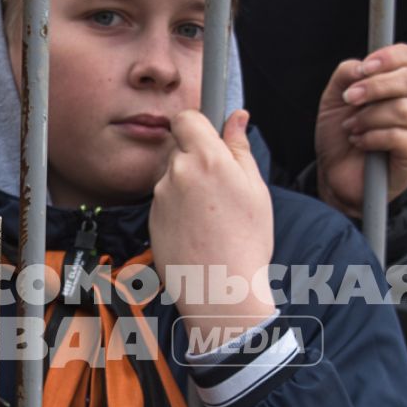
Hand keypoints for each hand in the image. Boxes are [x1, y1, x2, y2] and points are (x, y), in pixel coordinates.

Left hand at [151, 110, 276, 340]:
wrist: (220, 289)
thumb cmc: (246, 240)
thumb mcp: (255, 189)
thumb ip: (240, 148)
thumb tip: (237, 117)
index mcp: (207, 159)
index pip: (187, 118)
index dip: (198, 125)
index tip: (209, 137)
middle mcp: (178, 172)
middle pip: (180, 149)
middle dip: (196, 158)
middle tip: (220, 186)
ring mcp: (160, 196)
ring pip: (172, 177)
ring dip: (187, 185)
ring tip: (211, 216)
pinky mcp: (151, 218)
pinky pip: (165, 201)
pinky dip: (177, 209)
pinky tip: (197, 230)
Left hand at [313, 44, 406, 218]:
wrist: (336, 176)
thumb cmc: (340, 137)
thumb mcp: (334, 100)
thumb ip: (346, 75)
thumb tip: (361, 66)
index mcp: (398, 86)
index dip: (390, 57)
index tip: (365, 67)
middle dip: (375, 87)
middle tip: (349, 99)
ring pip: (403, 109)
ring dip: (369, 117)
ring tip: (351, 128)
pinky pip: (400, 137)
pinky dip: (373, 137)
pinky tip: (360, 142)